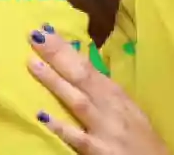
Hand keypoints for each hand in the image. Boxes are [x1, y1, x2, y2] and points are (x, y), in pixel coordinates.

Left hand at [28, 28, 167, 154]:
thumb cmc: (140, 137)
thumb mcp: (125, 108)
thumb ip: (102, 90)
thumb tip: (77, 65)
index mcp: (115, 94)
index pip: (87, 66)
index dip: (67, 48)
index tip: (45, 30)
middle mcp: (110, 107)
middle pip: (82, 76)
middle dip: (58, 55)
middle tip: (34, 35)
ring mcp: (105, 128)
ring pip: (78, 101)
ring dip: (55, 82)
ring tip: (33, 63)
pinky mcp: (100, 151)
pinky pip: (78, 138)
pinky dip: (61, 126)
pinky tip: (42, 115)